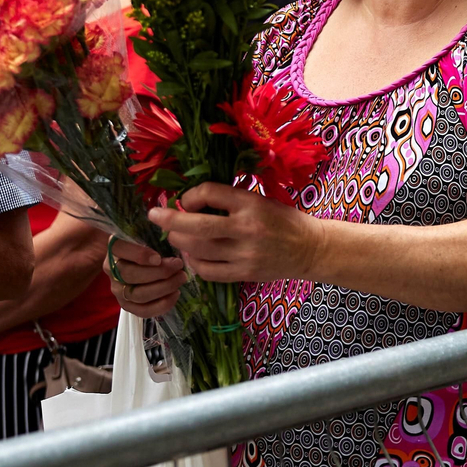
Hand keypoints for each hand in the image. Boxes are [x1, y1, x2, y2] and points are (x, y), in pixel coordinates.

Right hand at [106, 240, 186, 319]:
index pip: (120, 249)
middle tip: (179, 266)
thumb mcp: (150, 235)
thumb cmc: (149, 245)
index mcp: (115, 247)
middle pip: (130, 274)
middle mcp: (111, 269)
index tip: (158, 258)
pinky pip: (142, 310)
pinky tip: (175, 294)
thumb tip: (173, 235)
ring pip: (137, 294)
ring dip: (163, 288)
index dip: (139, 254)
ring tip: (180, 279)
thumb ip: (156, 235)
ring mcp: (117, 289)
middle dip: (159, 272)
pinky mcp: (126, 305)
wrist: (142, 264)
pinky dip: (161, 305)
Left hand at [147, 183, 322, 283]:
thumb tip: (191, 201)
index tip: (184, 200)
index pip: (209, 193)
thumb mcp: (260, 200)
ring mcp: (244, 254)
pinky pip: (207, 271)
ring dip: (179, 242)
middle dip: (169, 220)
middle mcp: (246, 228)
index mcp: (251, 204)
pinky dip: (193, 263)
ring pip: (197, 250)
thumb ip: (230, 201)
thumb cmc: (283, 220)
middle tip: (155, 216)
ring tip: (177, 237)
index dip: (189, 195)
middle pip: (196, 226)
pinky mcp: (244, 274)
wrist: (310, 248)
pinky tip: (192, 256)